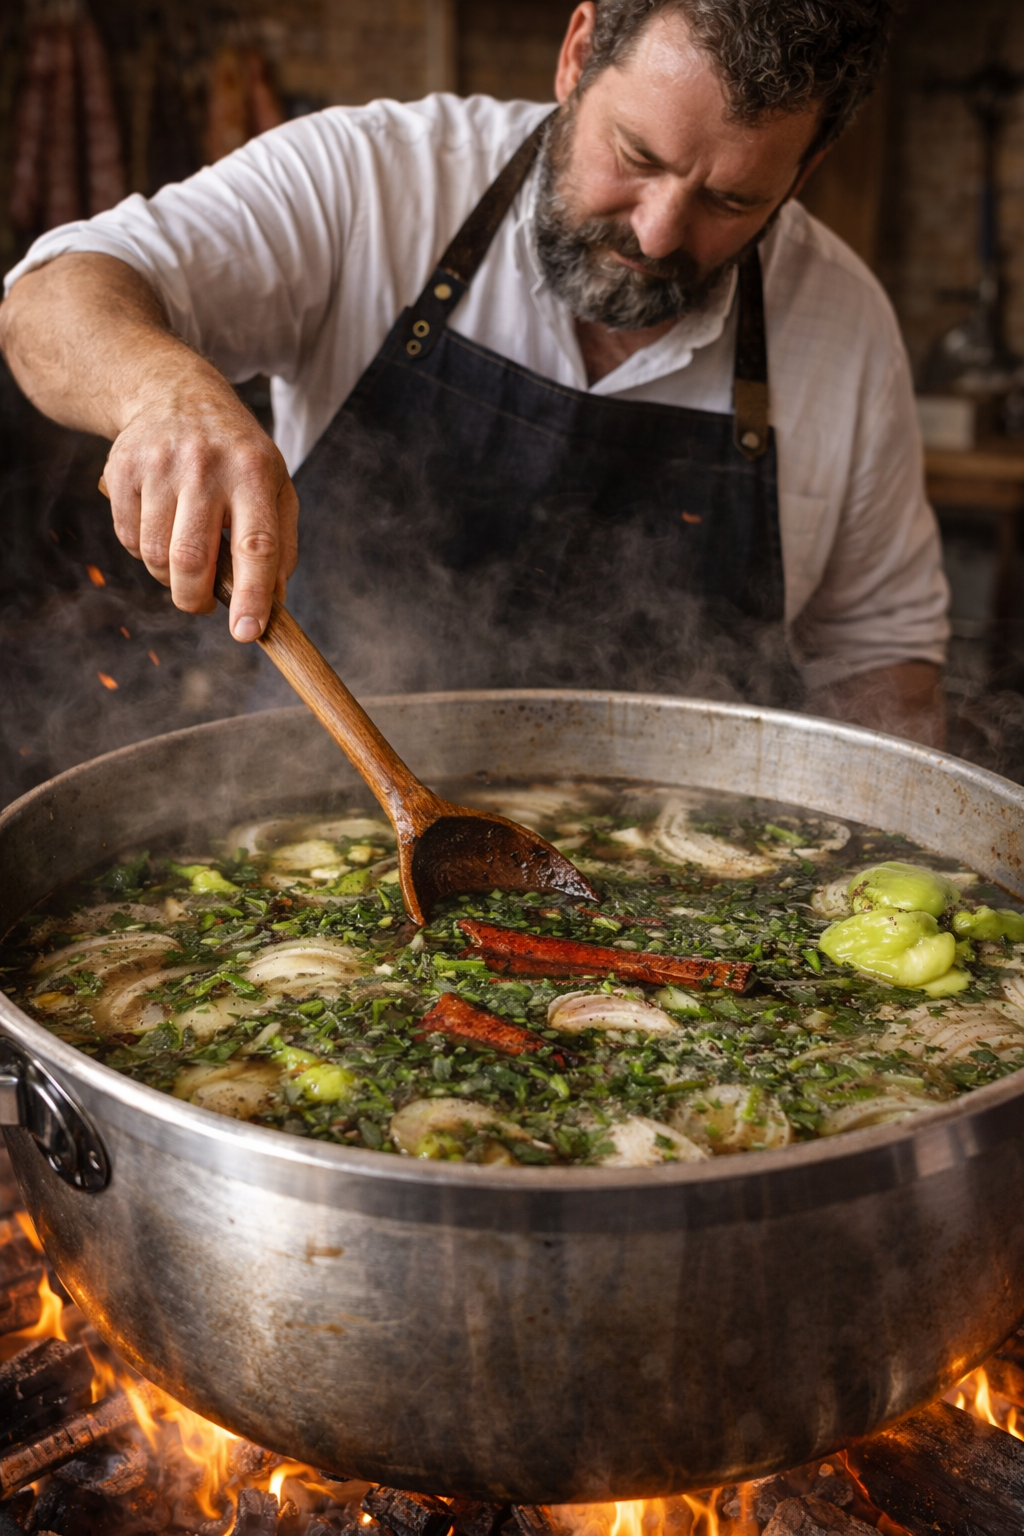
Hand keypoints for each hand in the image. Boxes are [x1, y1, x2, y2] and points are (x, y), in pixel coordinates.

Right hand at [100, 372, 297, 639]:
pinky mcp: (122, 470)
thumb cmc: (237, 454)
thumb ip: (282, 546)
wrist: (175, 393)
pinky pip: (128, 539)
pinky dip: (144, 552)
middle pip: (193, 558)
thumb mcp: (276, 486)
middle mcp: (205, 466)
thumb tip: (273, 605)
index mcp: (254, 472)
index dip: (252, 596)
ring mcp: (159, 465)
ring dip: (170, 578)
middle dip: (195, 599)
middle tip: (204, 606)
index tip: (247, 633)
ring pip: (155, 555)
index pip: (256, 545)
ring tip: (185, 560)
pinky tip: (161, 529)